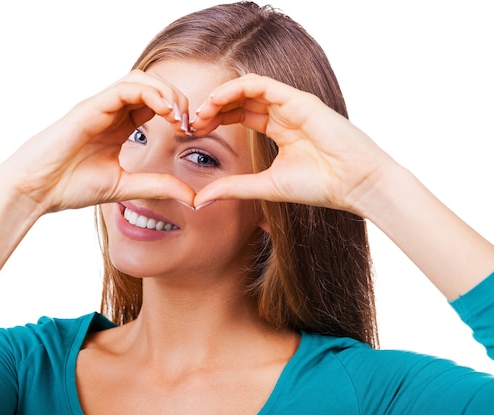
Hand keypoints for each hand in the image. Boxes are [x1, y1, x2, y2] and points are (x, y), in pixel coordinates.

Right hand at [0, 70, 195, 212]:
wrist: (35, 190)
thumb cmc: (70, 186)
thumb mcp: (125, 187)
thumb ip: (157, 187)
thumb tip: (192, 197)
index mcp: (119, 126)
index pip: (155, 103)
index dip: (177, 112)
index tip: (191, 133)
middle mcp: (110, 111)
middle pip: (152, 85)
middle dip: (177, 98)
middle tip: (189, 123)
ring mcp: (100, 106)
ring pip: (140, 79)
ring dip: (166, 92)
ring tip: (179, 115)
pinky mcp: (90, 107)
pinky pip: (124, 88)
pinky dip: (149, 92)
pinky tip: (164, 110)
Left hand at [190, 74, 395, 214]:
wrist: (354, 184)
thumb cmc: (319, 186)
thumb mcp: (265, 186)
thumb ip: (233, 188)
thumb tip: (200, 200)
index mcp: (280, 130)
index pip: (240, 115)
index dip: (215, 120)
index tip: (194, 133)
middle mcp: (284, 113)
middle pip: (240, 100)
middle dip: (212, 109)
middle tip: (191, 123)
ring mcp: (292, 104)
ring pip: (247, 88)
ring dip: (220, 97)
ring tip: (200, 114)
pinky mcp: (298, 99)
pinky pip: (261, 84)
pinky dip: (236, 88)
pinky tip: (217, 101)